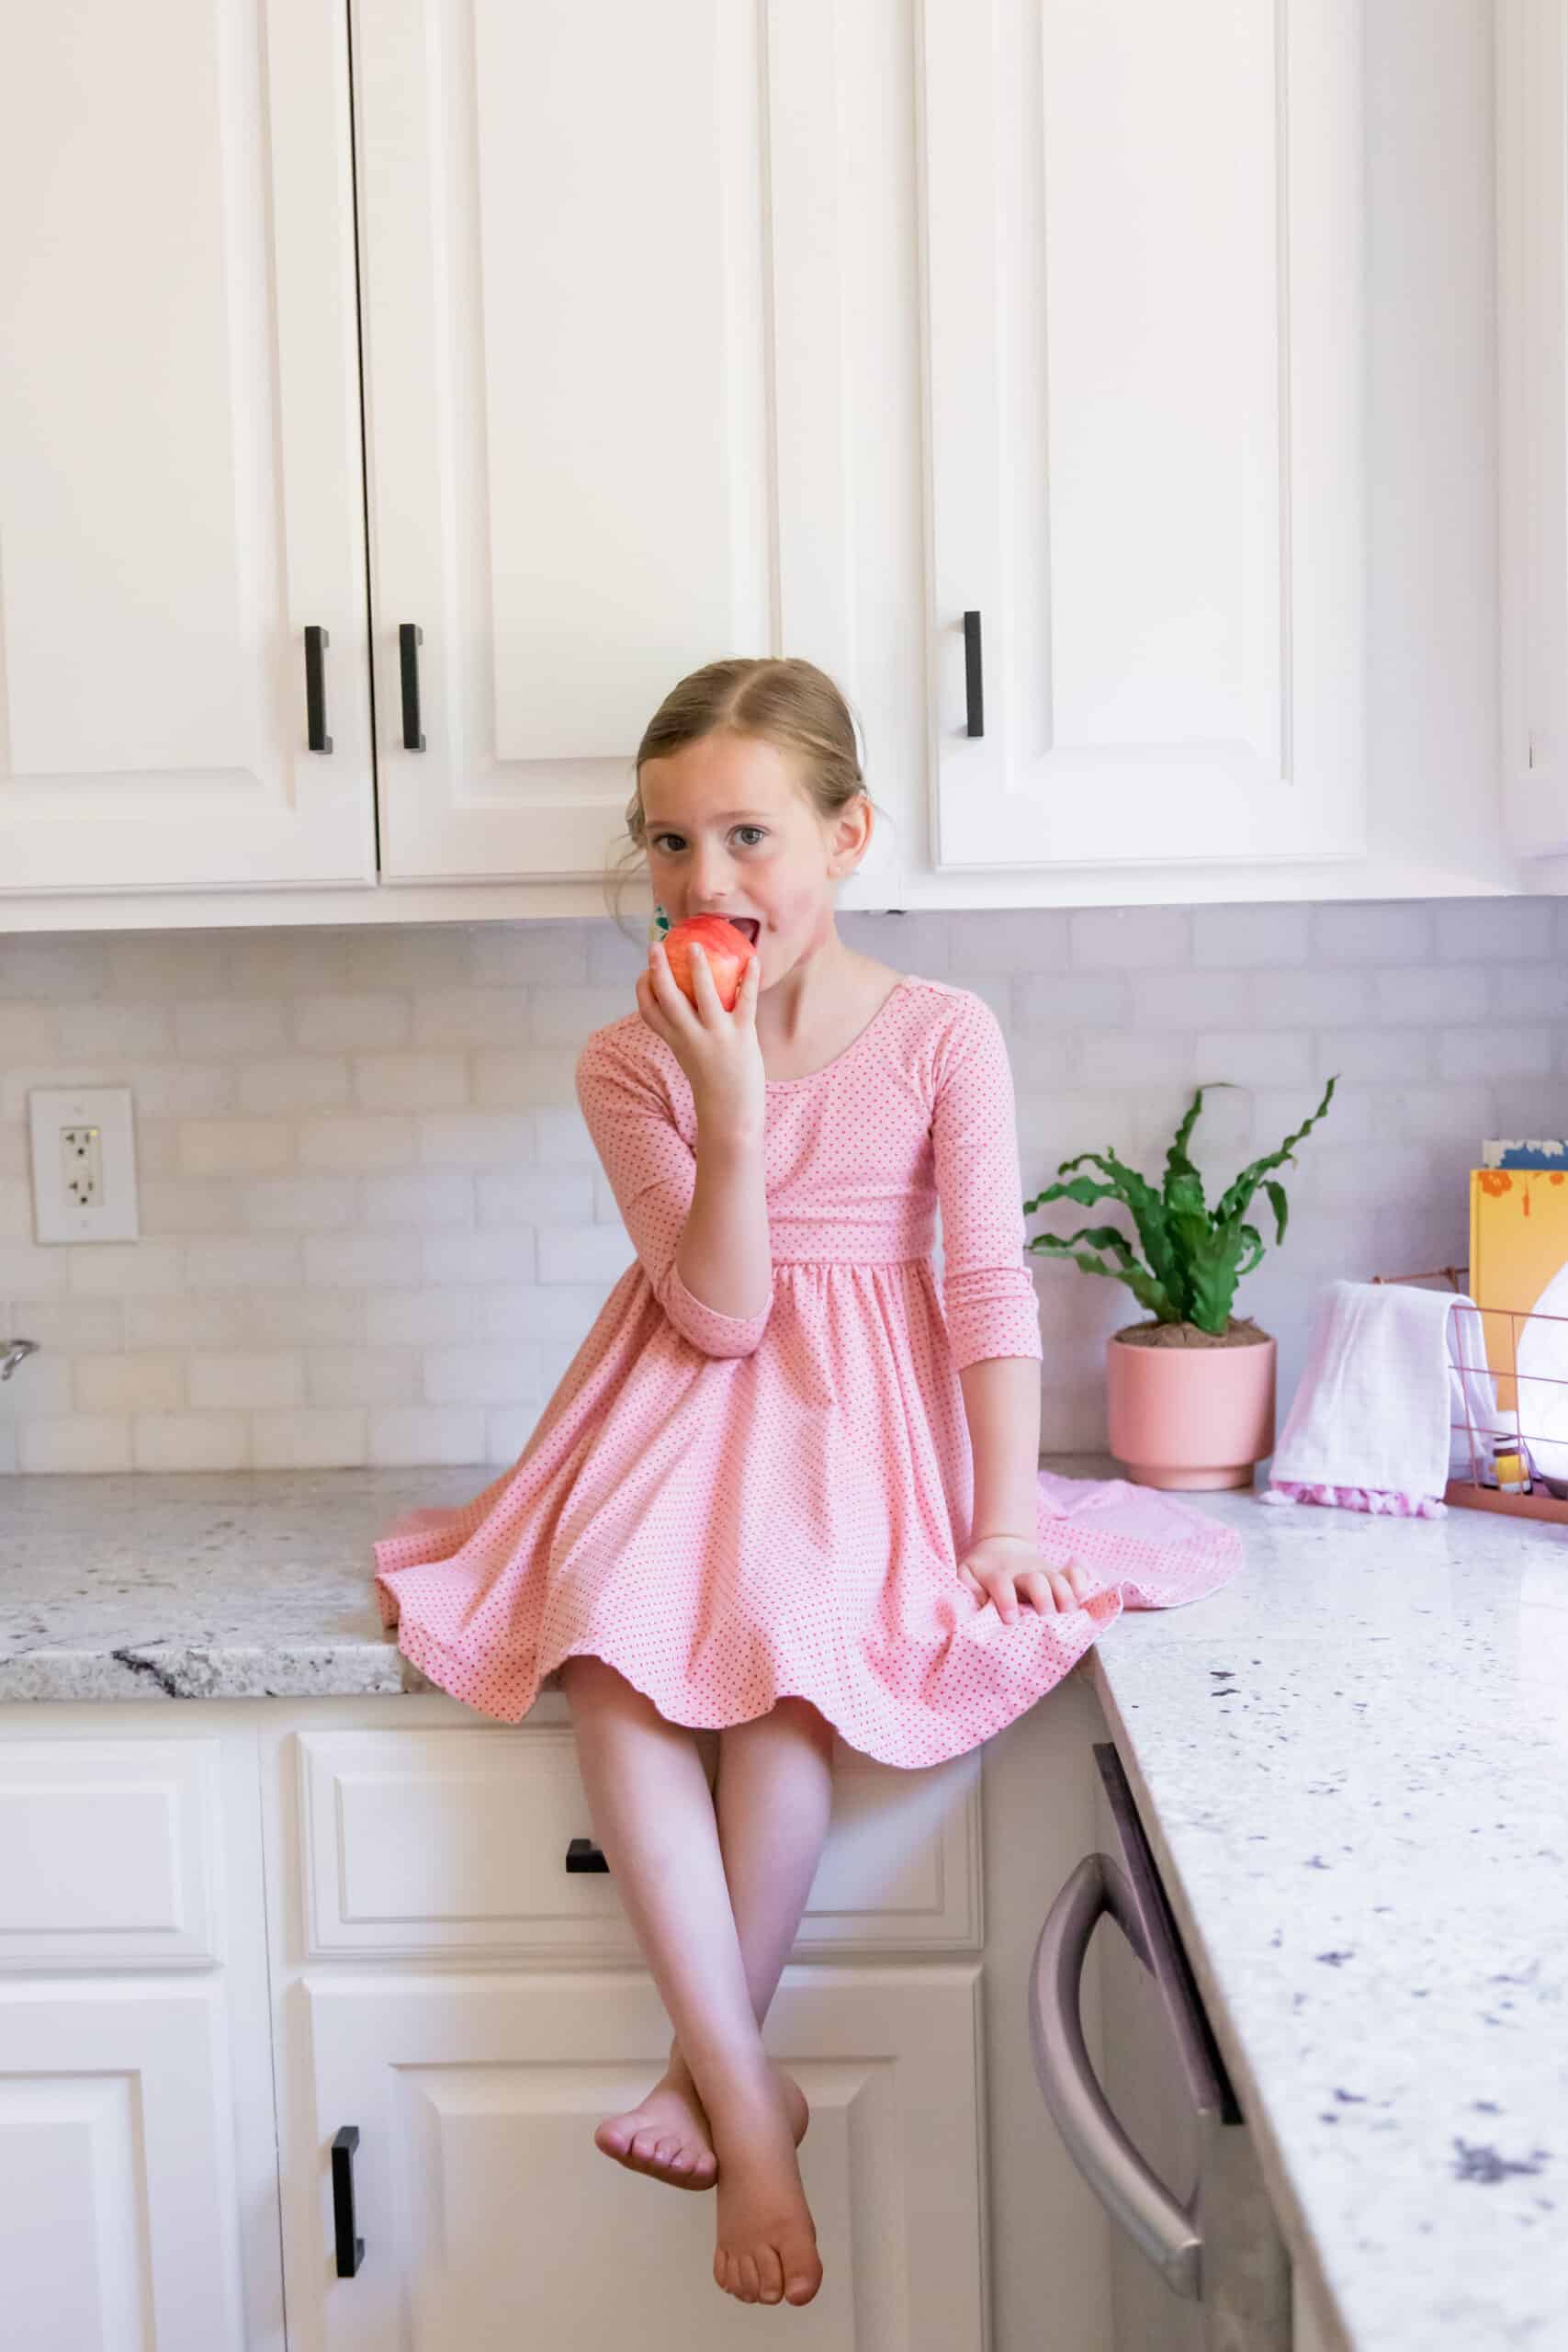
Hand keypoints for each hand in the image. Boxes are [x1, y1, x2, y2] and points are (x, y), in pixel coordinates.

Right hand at [637, 935, 765, 1135]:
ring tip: (696, 946)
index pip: (649, 1012)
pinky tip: (753, 960)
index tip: (644, 972)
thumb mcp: (690, 1058)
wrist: (731, 1113)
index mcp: (675, 1042)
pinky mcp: (741, 1036)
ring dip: (698, 968)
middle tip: (656, 946)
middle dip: (659, 970)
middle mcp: (690, 1037)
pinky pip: (745, 1001)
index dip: (643, 989)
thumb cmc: (712, 1083)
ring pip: (704, 994)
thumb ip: (688, 1033)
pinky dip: (749, 979)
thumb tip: (693, 1002)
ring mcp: (716, 1035)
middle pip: (668, 998)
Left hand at [958, 1534, 1092, 1624]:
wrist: (1002, 1545)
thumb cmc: (983, 1569)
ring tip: (1069, 1612)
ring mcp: (1043, 1572)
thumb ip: (968, 1589)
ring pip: (1058, 1579)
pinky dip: (1081, 1582)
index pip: (1003, 1585)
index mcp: (999, 1575)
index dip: (1007, 1602)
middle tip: (1046, 1616)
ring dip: (1065, 1595)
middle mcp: (1023, 1573)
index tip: (1011, 1620)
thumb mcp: (967, 1574)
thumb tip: (976, 1607)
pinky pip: (1074, 1573)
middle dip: (1043, 1598)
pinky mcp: (1058, 1573)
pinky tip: (1082, 1595)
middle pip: (1036, 1580)